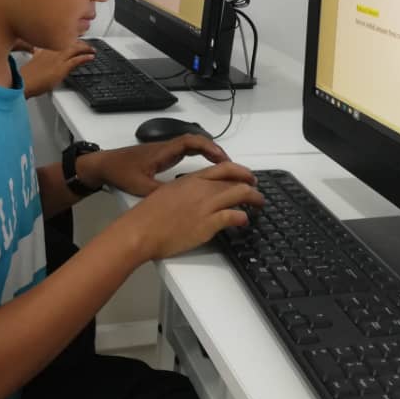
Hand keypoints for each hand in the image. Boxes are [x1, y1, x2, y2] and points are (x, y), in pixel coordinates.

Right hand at [19, 41, 94, 97]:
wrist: (24, 82)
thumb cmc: (26, 76)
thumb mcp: (32, 61)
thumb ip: (37, 55)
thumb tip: (38, 53)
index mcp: (44, 47)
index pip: (60, 39)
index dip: (68, 38)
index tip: (73, 39)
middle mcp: (52, 50)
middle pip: (69, 41)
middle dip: (79, 42)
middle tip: (86, 45)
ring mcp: (58, 58)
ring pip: (75, 48)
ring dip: (85, 48)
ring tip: (92, 50)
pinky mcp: (62, 67)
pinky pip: (77, 60)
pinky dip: (85, 57)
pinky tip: (91, 57)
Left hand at [77, 134, 229, 196]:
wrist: (103, 165)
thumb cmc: (121, 172)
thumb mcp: (142, 186)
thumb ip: (163, 191)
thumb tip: (185, 197)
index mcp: (163, 151)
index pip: (191, 142)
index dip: (209, 148)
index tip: (223, 159)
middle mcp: (166, 148)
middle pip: (196, 142)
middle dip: (215, 151)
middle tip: (232, 166)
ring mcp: (164, 152)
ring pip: (192, 146)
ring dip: (208, 153)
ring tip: (225, 169)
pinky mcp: (161, 157)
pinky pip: (186, 152)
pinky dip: (199, 157)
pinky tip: (204, 171)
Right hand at [117, 162, 263, 260]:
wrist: (141, 230)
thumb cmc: (149, 214)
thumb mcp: (168, 193)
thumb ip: (185, 190)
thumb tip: (195, 195)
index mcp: (191, 179)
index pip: (224, 168)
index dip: (240, 171)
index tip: (247, 176)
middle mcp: (202, 189)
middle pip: (236, 180)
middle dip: (251, 185)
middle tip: (257, 191)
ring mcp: (206, 206)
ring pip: (239, 194)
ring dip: (254, 199)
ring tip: (258, 205)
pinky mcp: (208, 224)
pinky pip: (233, 216)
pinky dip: (242, 217)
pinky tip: (244, 221)